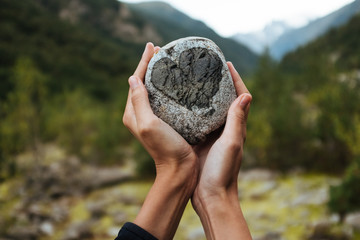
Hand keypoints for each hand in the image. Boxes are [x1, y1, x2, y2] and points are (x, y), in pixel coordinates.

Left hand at [123, 42, 196, 176]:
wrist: (179, 170)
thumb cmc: (165, 148)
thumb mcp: (149, 124)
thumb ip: (139, 101)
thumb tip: (132, 77)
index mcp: (133, 113)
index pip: (136, 81)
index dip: (143, 62)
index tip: (151, 46)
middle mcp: (140, 114)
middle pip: (143, 82)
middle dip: (149, 64)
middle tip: (159, 49)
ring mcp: (153, 118)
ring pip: (153, 89)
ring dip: (158, 73)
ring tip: (167, 60)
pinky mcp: (166, 121)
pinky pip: (164, 98)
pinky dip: (168, 86)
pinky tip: (176, 81)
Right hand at [191, 62, 251, 239]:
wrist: (210, 196)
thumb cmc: (222, 172)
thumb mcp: (231, 144)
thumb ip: (237, 121)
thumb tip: (246, 95)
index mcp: (236, 128)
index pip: (240, 97)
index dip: (235, 79)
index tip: (226, 63)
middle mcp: (226, 129)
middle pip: (224, 99)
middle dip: (218, 82)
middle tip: (206, 67)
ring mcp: (212, 135)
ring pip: (209, 108)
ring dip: (203, 93)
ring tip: (191, 78)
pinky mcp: (199, 141)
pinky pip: (196, 120)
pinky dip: (191, 108)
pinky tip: (179, 101)